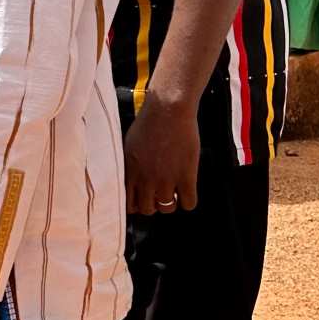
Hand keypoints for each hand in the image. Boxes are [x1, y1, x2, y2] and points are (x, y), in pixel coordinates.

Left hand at [124, 94, 199, 215]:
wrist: (168, 109)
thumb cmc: (149, 121)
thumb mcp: (129, 145)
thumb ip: (130, 165)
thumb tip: (132, 178)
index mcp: (130, 171)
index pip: (129, 204)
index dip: (138, 203)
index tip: (145, 198)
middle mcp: (145, 179)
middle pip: (147, 210)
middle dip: (154, 204)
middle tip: (161, 194)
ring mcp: (166, 180)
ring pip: (167, 208)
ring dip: (171, 202)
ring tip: (174, 190)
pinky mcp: (186, 176)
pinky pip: (189, 203)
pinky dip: (188, 200)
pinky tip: (187, 189)